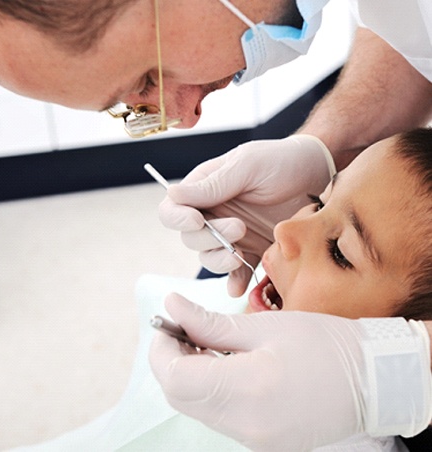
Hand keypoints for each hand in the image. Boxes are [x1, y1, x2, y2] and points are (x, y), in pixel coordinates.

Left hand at [150, 294, 431, 450]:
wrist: (372, 379)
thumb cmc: (322, 342)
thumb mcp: (263, 325)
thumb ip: (210, 322)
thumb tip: (172, 305)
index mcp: (247, 391)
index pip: (175, 377)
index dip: (162, 347)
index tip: (168, 321)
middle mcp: (245, 425)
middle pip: (180, 396)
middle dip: (171, 359)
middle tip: (184, 327)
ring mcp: (253, 438)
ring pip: (196, 406)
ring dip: (190, 372)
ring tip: (205, 341)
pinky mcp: (260, 440)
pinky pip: (218, 415)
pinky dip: (209, 388)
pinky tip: (224, 363)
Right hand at [159, 135, 334, 295]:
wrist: (317, 175)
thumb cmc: (281, 161)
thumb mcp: (247, 166)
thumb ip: (212, 184)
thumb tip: (172, 194)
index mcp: (204, 189)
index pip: (173, 210)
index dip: (178, 219)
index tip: (197, 221)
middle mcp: (213, 214)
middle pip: (190, 239)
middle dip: (210, 238)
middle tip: (239, 228)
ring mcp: (231, 235)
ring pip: (209, 257)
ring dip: (221, 260)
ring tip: (242, 252)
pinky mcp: (252, 249)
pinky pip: (236, 272)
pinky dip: (235, 281)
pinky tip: (239, 287)